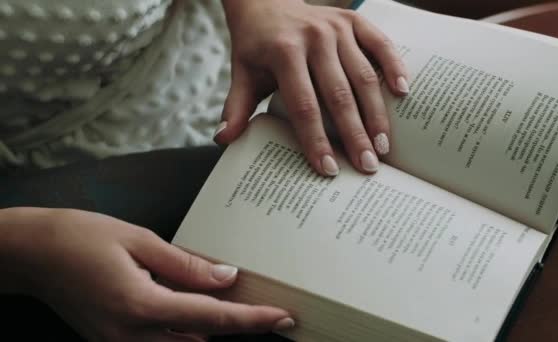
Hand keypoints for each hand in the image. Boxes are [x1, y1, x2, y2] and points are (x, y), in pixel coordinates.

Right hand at [4, 208, 292, 340]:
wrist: (32, 254)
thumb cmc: (80, 238)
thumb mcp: (140, 241)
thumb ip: (187, 265)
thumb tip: (228, 277)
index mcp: (142, 307)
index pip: (212, 319)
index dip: (252, 320)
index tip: (283, 317)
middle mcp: (132, 336)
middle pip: (202, 339)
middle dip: (236, 325)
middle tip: (265, 305)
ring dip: (211, 328)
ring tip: (238, 303)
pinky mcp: (113, 341)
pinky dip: (185, 328)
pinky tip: (195, 304)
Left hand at [215, 0, 408, 175]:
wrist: (266, 2)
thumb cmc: (256, 46)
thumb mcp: (241, 74)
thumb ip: (235, 107)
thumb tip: (224, 140)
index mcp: (284, 52)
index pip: (304, 105)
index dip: (317, 139)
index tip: (329, 169)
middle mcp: (314, 37)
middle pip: (339, 94)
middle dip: (355, 134)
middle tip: (368, 167)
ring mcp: (337, 27)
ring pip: (363, 75)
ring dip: (377, 113)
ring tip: (384, 146)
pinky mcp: (354, 20)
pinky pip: (381, 43)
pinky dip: (394, 66)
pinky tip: (404, 93)